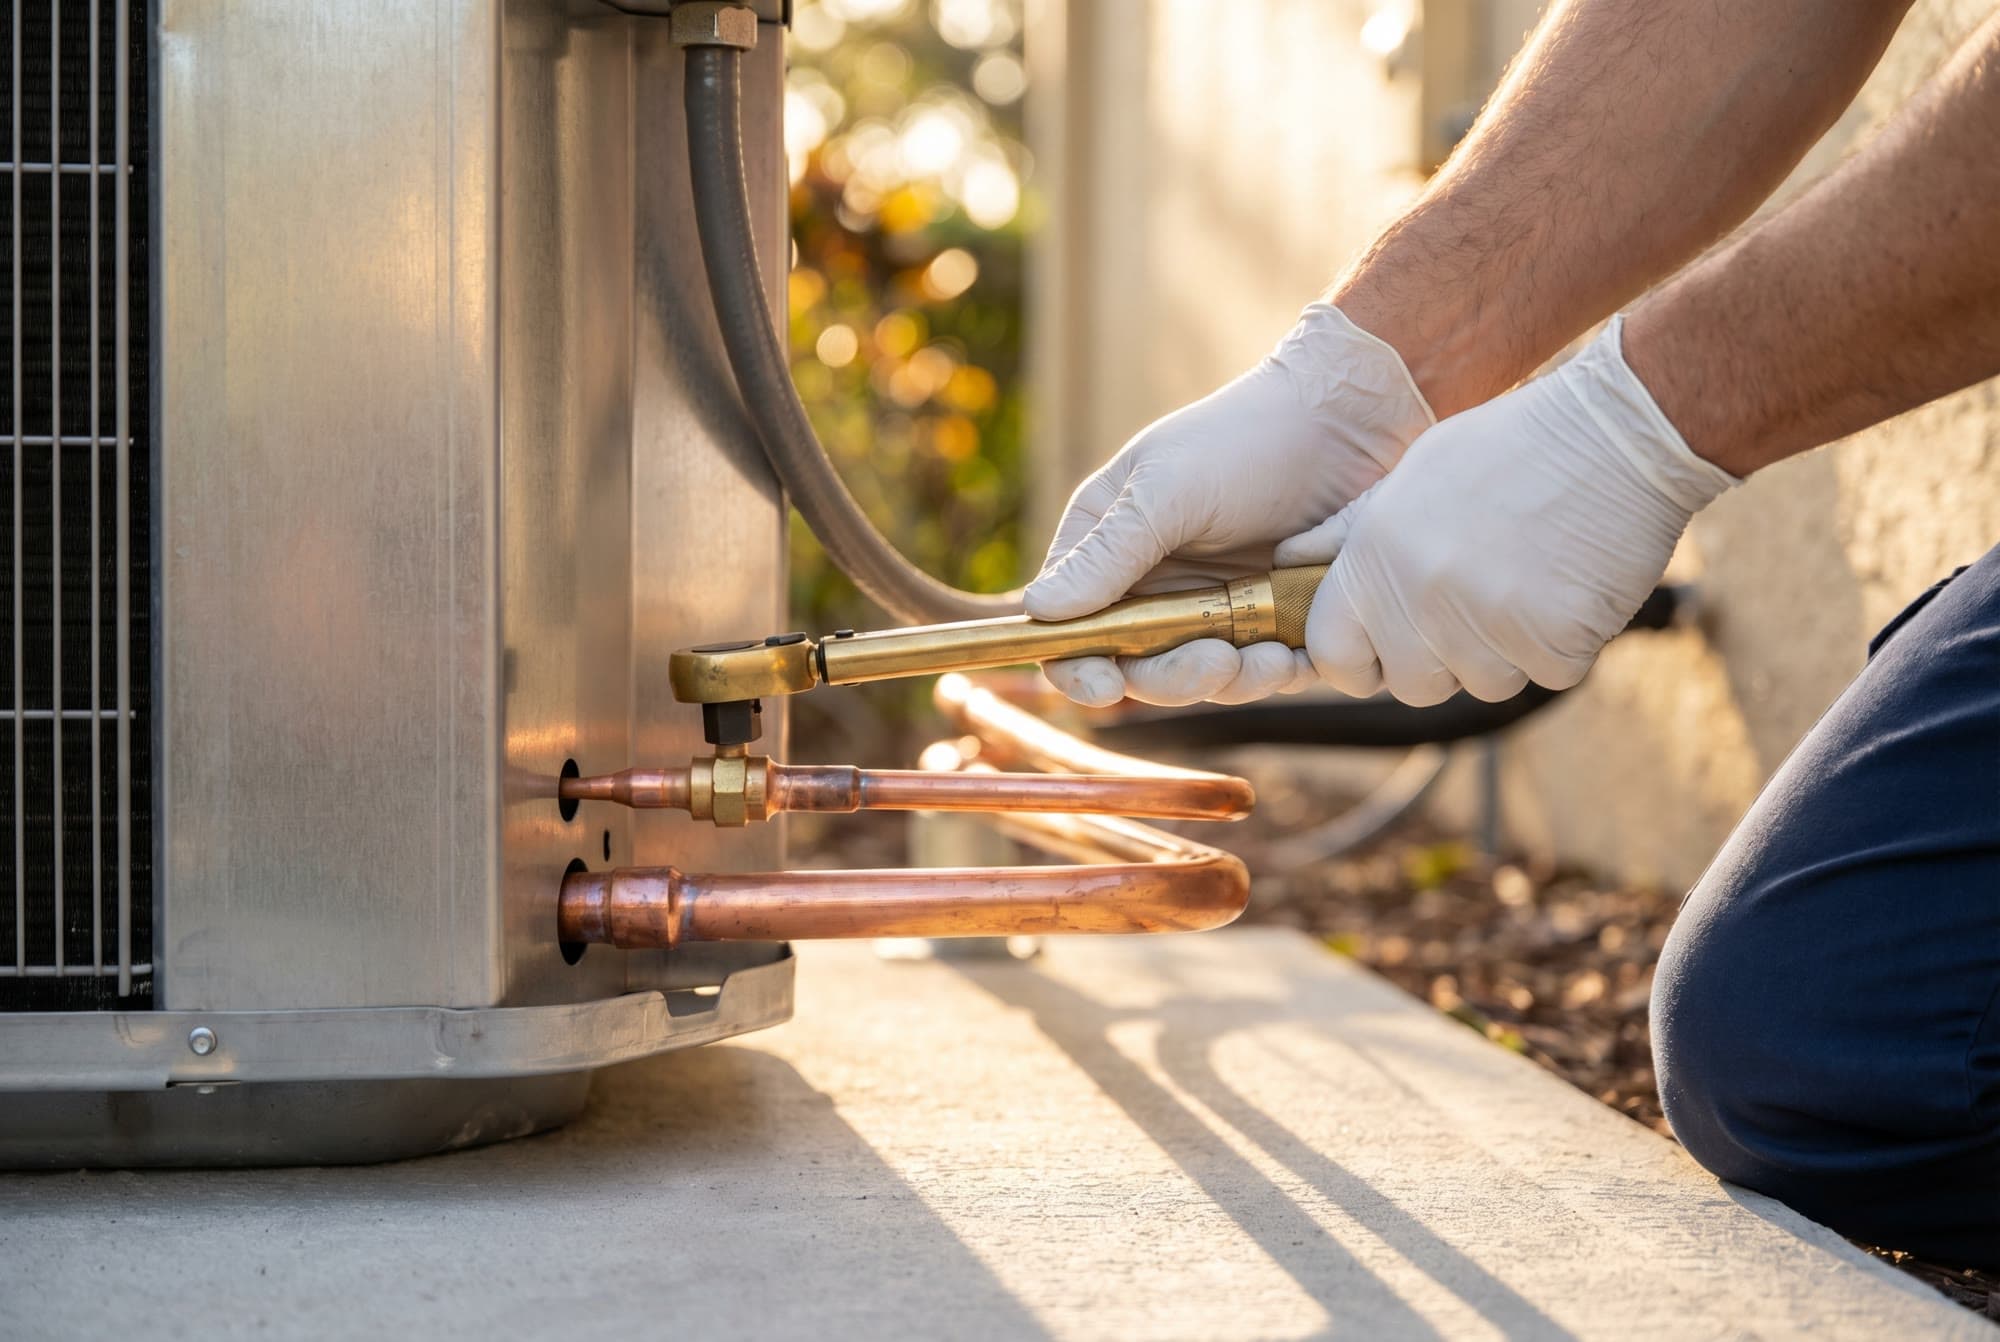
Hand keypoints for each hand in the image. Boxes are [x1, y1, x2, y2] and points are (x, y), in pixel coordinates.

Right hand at [1026, 304, 1432, 705]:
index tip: (1104, 686)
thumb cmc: (1245, 438)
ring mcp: (1212, 607)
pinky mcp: (1269, 619)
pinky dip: (1282, 671)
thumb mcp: (1168, 490)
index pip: (1069, 630)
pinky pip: (1265, 670)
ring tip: (1274, 655)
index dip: (1078, 667)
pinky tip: (1303, 651)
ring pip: (1205, 679)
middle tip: (1218, 663)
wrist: (1348, 420)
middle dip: (1176, 679)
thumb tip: (1040, 609)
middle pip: (1138, 669)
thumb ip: (1108, 554)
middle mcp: (1153, 586)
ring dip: (1235, 680)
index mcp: (1107, 548)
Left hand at [1277, 316, 1736, 705]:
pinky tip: (1569, 583)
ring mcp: (1488, 627)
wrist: (1614, 433)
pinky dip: (1562, 643)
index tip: (1380, 651)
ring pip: (1484, 682)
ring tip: (1526, 578)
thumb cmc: (1507, 449)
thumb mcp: (1408, 476)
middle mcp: (1422, 599)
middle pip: (1412, 683)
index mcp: (1375, 559)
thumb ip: (1346, 532)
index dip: (1356, 660)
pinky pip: (1547, 673)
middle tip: (1474, 606)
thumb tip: (1287, 563)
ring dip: (1506, 650)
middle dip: (1439, 661)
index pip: (1334, 654)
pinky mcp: (1555, 643)